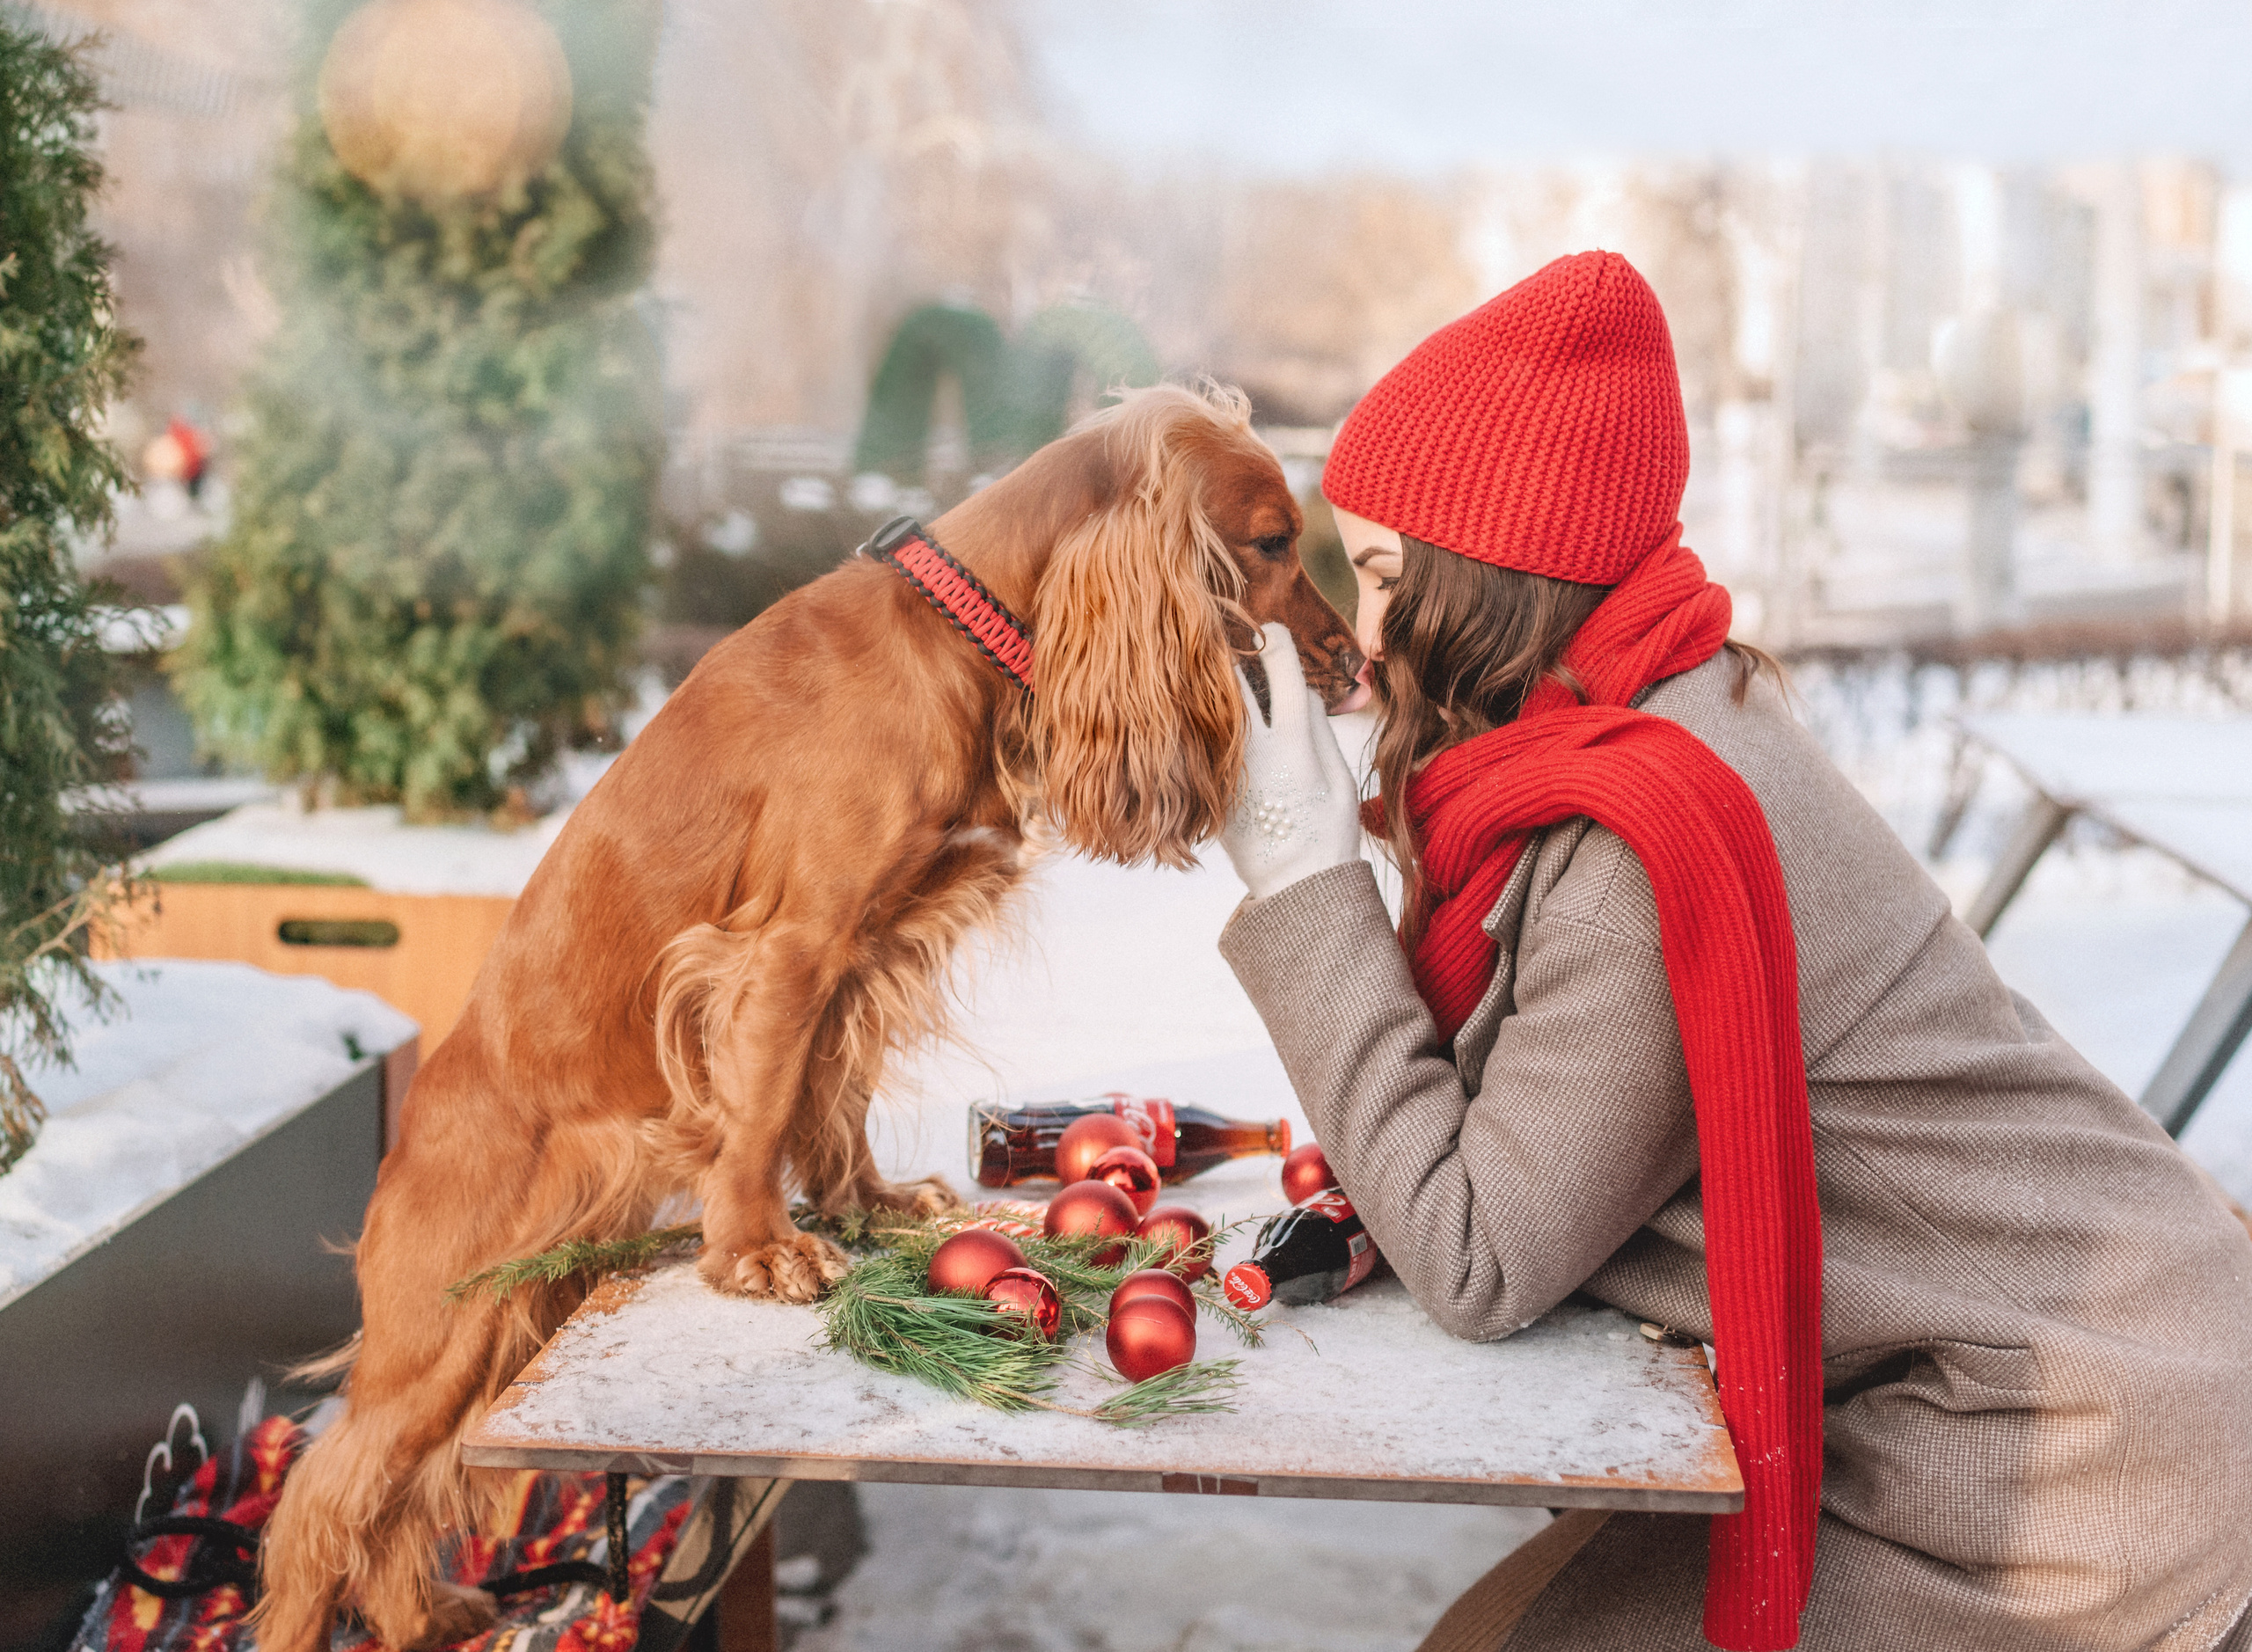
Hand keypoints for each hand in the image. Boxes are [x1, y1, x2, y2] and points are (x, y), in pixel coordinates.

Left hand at [1217, 624, 1364, 898]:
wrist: (1295, 889)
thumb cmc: (1327, 833)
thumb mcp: (1339, 779)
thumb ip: (1319, 730)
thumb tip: (1302, 691)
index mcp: (1293, 747)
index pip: (1281, 672)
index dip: (1278, 641)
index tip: (1274, 629)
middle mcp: (1253, 754)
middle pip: (1231, 682)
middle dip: (1232, 654)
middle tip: (1233, 639)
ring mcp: (1225, 771)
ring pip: (1212, 709)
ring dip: (1216, 687)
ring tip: (1218, 671)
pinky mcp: (1209, 789)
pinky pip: (1204, 743)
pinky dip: (1207, 723)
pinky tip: (1209, 714)